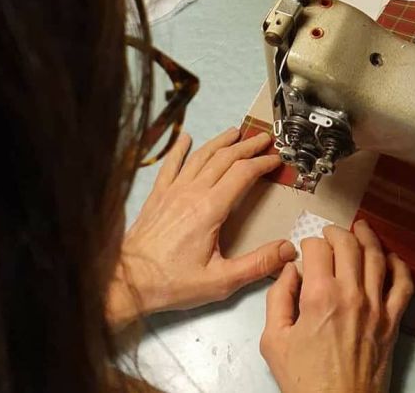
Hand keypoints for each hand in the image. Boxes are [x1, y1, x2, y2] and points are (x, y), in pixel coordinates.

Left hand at [107, 128, 296, 329]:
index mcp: (211, 209)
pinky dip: (180, 149)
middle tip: (264, 138)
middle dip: (248, 146)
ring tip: (235, 132)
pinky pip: (170, 165)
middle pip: (225, 158)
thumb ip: (257, 264)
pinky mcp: (158, 196)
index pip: (243, 173)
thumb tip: (287, 250)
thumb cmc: (171, 282)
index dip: (262, 163)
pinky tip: (185, 138)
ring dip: (221, 141)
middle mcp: (192, 193)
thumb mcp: (221, 281)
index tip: (276, 159)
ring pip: (201, 156)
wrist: (126, 282)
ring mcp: (173, 191)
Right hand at [260, 221, 414, 392]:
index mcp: (320, 296)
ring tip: (362, 228)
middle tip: (331, 233)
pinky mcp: (392, 320)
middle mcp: (351, 294)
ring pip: (377, 256)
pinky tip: (391, 258)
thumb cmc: (306, 381)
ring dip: (368, 237)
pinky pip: (403, 284)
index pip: (318, 249)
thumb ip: (278, 299)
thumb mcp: (274, 341)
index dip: (310, 243)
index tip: (308, 249)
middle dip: (337, 232)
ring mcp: (376, 306)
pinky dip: (399, 265)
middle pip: (349, 244)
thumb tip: (289, 272)